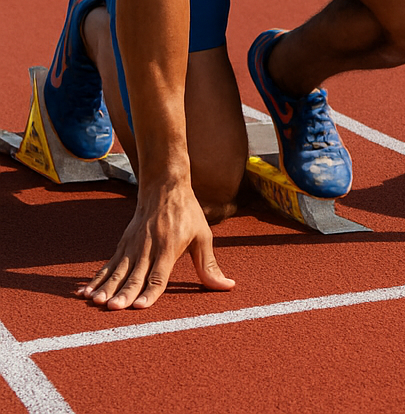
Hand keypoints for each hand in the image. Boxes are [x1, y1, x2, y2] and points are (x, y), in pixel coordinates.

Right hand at [77, 179, 234, 309]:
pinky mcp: (122, 244)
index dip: (150, 291)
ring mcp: (132, 246)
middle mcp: (147, 248)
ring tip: (96, 302)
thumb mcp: (203, 237)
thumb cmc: (187, 214)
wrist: (164, 187)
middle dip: (124, 293)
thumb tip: (228, 286)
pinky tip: (84, 292)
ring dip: (106, 288)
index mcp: (169, 248)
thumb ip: (209, 265)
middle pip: (134, 275)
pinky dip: (96, 279)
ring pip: (118, 271)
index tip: (140, 306)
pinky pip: (108, 265)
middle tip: (113, 309)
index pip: (158, 275)